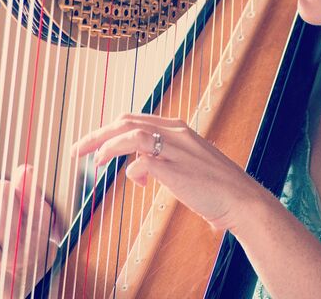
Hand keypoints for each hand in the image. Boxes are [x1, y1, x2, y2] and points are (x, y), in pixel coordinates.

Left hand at [71, 113, 264, 231]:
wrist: (243, 200)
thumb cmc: (217, 189)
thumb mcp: (186, 167)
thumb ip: (160, 162)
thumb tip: (136, 170)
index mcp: (179, 128)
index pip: (135, 119)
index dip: (109, 131)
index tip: (92, 145)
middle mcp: (175, 132)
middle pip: (126, 122)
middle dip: (98, 135)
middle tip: (77, 150)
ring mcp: (175, 147)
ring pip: (129, 133)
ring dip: (105, 145)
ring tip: (91, 160)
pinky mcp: (174, 166)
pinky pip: (139, 158)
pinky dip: (128, 166)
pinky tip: (131, 180)